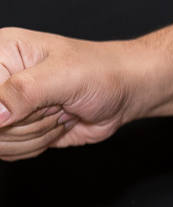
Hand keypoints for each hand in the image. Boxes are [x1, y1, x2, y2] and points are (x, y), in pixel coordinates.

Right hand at [0, 28, 142, 160]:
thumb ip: (24, 92)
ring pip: (0, 141)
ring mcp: (6, 107)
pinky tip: (56, 125)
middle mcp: (0, 81)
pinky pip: (10, 152)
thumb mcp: (64, 76)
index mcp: (0, 54)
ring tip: (59, 112)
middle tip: (56, 105)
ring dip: (36, 134)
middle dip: (28, 122)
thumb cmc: (102, 73)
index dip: (4, 110)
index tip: (23, 110)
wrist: (126, 91)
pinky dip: (36, 146)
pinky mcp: (17, 129)